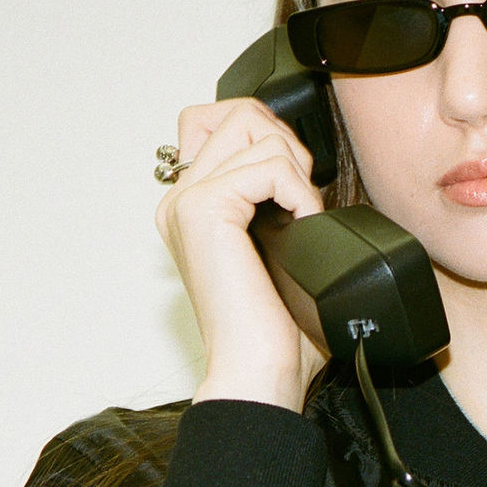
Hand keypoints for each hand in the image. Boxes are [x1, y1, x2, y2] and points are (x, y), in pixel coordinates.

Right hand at [154, 97, 328, 411]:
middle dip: (287, 147)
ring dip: (297, 174)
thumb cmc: (275, 332)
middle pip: (240, 113)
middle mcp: (182, 199)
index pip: (228, 122)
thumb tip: (303, 168)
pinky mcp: (203, 210)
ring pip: (256, 130)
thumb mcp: (280, 251)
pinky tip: (300, 229)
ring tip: (301, 221)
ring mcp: (187, 201)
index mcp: (196, 207)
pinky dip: (299, 194)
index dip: (274, 141)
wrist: (260, 372)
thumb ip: (277, 202)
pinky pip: (268, 166)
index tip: (296, 194)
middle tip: (301, 201)